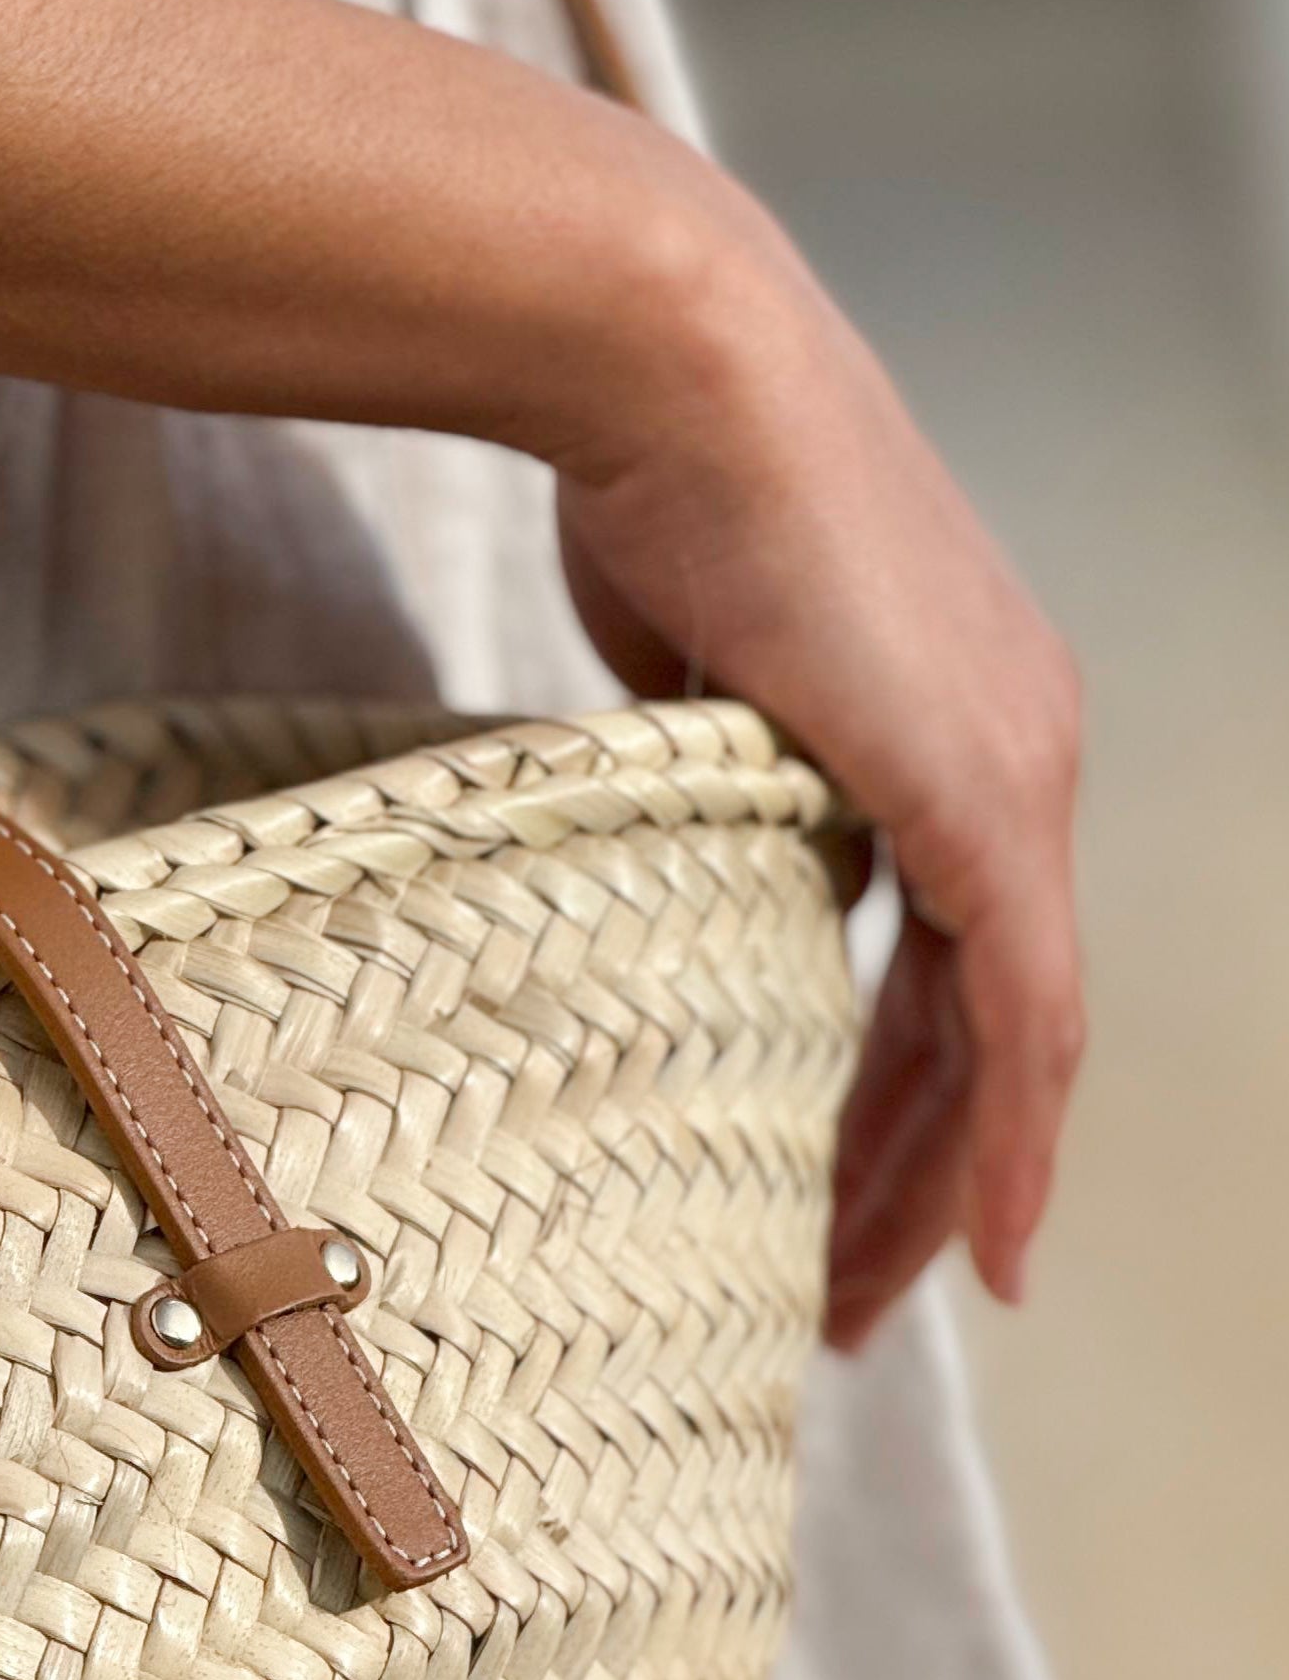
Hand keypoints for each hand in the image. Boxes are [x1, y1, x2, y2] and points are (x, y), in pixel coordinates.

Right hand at [550, 212, 1082, 1350]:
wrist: (669, 370)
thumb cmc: (655, 483)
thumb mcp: (699, 677)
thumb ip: (726, 777)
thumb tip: (683, 840)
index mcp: (965, 721)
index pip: (969, 955)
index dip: (935, 1096)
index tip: (881, 1211)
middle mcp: (1024, 750)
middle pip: (994, 1020)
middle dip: (921, 1172)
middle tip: (855, 1300)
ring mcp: (1016, 772)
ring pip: (1009, 1038)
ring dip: (939, 1184)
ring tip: (868, 1309)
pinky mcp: (984, 794)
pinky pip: (1015, 1014)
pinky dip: (1001, 1141)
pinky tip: (978, 1249)